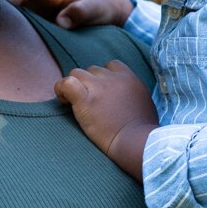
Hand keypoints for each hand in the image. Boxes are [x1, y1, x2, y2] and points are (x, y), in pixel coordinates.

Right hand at [0, 0, 133, 29]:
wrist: (104, 11)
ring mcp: (35, 4)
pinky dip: (2, 18)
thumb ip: (78, 13)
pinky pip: (14, 14)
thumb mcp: (93, 10)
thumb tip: (61, 20)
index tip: (12, 6)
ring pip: (9, 1)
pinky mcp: (33, 15)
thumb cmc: (99, 8)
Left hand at [54, 61, 157, 176]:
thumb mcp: (145, 103)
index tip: (101, 92)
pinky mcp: (85, 99)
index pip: (111, 65)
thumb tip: (125, 98)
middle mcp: (113, 78)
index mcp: (129, 78)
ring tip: (74, 102)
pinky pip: (66, 83)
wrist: (137, 142)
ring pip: (77, 72)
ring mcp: (98, 87)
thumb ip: (132, 94)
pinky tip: (65, 101)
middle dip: (88, 84)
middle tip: (89, 103)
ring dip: (75, 86)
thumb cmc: (143, 130)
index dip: (103, 77)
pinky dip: (61, 89)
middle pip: (92, 70)